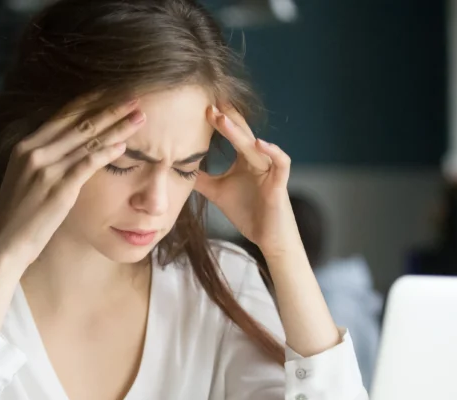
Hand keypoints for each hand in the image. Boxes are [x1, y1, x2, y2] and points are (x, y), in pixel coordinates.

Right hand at [0, 97, 145, 326]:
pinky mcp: (58, 188)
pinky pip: (88, 164)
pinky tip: (125, 146)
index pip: (63, 115)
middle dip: (110, 108)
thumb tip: (66, 152)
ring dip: (117, 127)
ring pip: (88, 140)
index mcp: (25, 146)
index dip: (91, 102)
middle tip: (135, 98)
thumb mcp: (24, 180)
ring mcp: (46, 169)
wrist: (2, 244)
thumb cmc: (16, 217)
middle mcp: (34, 152)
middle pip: (80, 122)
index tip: (113, 92)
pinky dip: (107, 152)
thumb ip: (42, 162)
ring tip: (140, 117)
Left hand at [195, 103, 299, 259]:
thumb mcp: (217, 192)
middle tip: (207, 104)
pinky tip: (259, 143)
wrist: (267, 237)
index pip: (231, 133)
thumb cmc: (247, 211)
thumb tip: (176, 167)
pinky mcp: (279, 183)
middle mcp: (258, 158)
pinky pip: (280, 162)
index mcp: (244, 158)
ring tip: (222, 118)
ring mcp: (270, 169)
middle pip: (241, 133)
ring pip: (255, 145)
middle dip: (225, 118)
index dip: (218, 120)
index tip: (200, 107)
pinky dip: (272, 151)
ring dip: (238, 131)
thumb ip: (200, 179)